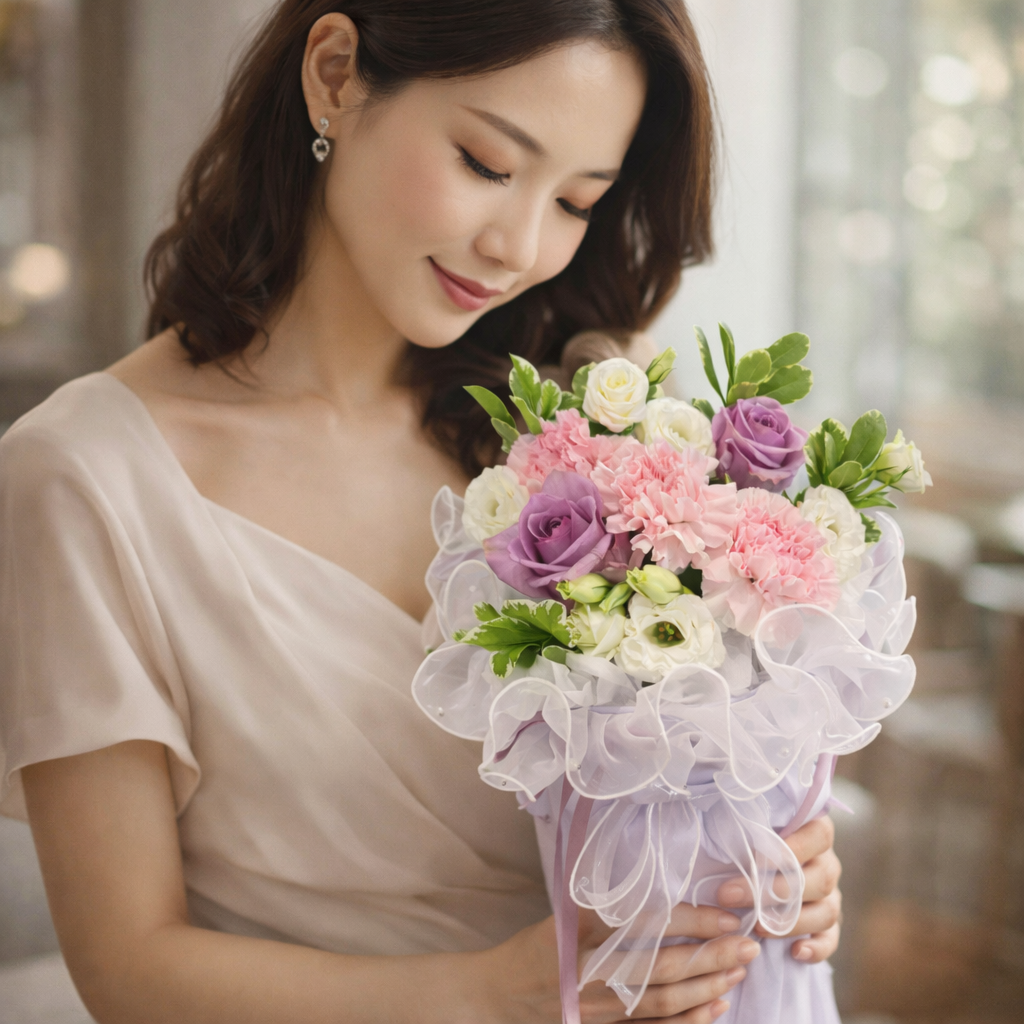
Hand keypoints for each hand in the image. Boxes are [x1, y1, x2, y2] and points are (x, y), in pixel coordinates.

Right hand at [481, 904, 759, 1023]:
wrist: (501, 995)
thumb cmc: (535, 947)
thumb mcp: (564, 915)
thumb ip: (608, 907)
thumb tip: (664, 891)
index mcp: (581, 934)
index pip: (646, 925)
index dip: (690, 921)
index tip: (725, 915)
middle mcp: (592, 973)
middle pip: (663, 967)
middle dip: (711, 956)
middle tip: (748, 945)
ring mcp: (599, 1009)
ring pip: (664, 1001)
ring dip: (708, 987)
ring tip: (739, 971)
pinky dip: (688, 1021)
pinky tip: (715, 1008)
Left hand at [716, 816, 841, 963]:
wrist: (760, 875)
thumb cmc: (748, 845)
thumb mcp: (749, 832)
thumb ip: (746, 831)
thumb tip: (722, 831)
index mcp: (814, 833)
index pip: (821, 834)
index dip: (796, 846)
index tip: (758, 857)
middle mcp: (827, 864)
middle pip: (820, 878)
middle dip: (776, 890)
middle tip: (731, 895)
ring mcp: (831, 896)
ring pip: (827, 911)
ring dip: (792, 921)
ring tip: (758, 926)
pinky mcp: (829, 926)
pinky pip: (831, 940)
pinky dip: (817, 948)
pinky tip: (796, 952)